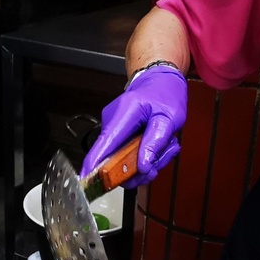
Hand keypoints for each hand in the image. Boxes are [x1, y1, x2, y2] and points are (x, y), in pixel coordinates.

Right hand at [81, 66, 186, 188]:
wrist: (160, 80)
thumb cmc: (164, 92)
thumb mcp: (170, 118)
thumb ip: (155, 142)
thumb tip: (142, 165)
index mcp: (124, 113)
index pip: (105, 143)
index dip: (95, 165)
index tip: (89, 180)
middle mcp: (113, 120)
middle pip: (114, 158)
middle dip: (138, 168)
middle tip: (158, 161)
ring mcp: (113, 127)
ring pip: (123, 160)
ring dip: (145, 161)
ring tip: (162, 148)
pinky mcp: (116, 135)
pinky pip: (126, 155)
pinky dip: (143, 155)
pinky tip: (155, 145)